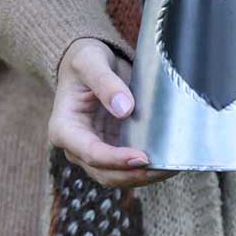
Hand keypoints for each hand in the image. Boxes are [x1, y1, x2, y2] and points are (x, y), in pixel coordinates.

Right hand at [48, 38, 176, 187]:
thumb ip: (105, 83)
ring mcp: (95, 149)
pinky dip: (146, 166)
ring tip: (171, 166)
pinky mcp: (111, 146)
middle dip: (135, 174)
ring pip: (118, 175)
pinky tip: (167, 159)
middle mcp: (76, 146)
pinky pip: (127, 164)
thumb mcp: (90, 62)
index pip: (90, 152)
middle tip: (165, 167)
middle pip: (105, 173)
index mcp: (64, 128)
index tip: (143, 157)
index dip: (116, 159)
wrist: (89, 61)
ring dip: (144, 176)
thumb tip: (125, 109)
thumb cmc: (85, 59)